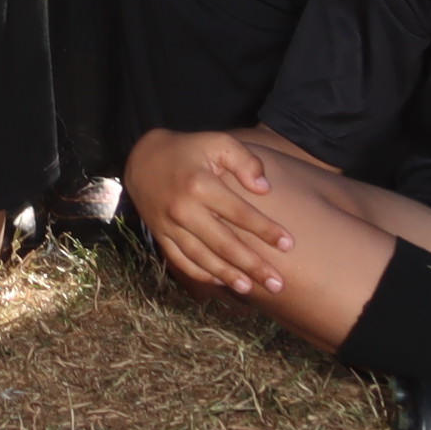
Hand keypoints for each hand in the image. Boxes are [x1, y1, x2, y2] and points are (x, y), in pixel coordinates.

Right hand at [128, 127, 299, 297]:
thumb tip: (264, 189)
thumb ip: (244, 161)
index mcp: (199, 185)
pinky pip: (181, 261)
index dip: (265, 230)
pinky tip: (221, 281)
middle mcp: (183, 209)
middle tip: (277, 283)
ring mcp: (169, 225)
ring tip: (251, 288)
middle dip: (253, 265)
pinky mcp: (160, 235)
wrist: (142, 159)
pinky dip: (201, 274)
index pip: (239, 213)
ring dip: (228, 276)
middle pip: (224, 244)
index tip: (288, 244)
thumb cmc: (189, 150)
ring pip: (203, 258)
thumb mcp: (217, 142)